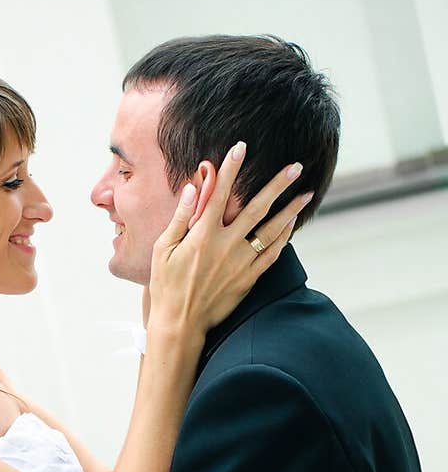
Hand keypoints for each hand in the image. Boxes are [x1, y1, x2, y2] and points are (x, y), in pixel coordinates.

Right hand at [147, 143, 313, 341]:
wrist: (180, 323)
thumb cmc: (167, 285)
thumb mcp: (164, 249)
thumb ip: (181, 217)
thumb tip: (194, 188)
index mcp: (203, 235)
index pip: (220, 194)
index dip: (230, 169)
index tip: (240, 148)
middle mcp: (226, 246)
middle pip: (257, 208)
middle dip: (277, 185)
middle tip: (295, 167)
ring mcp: (241, 263)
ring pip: (272, 230)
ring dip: (291, 209)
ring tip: (305, 192)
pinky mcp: (248, 278)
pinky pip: (272, 254)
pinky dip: (284, 237)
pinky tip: (292, 224)